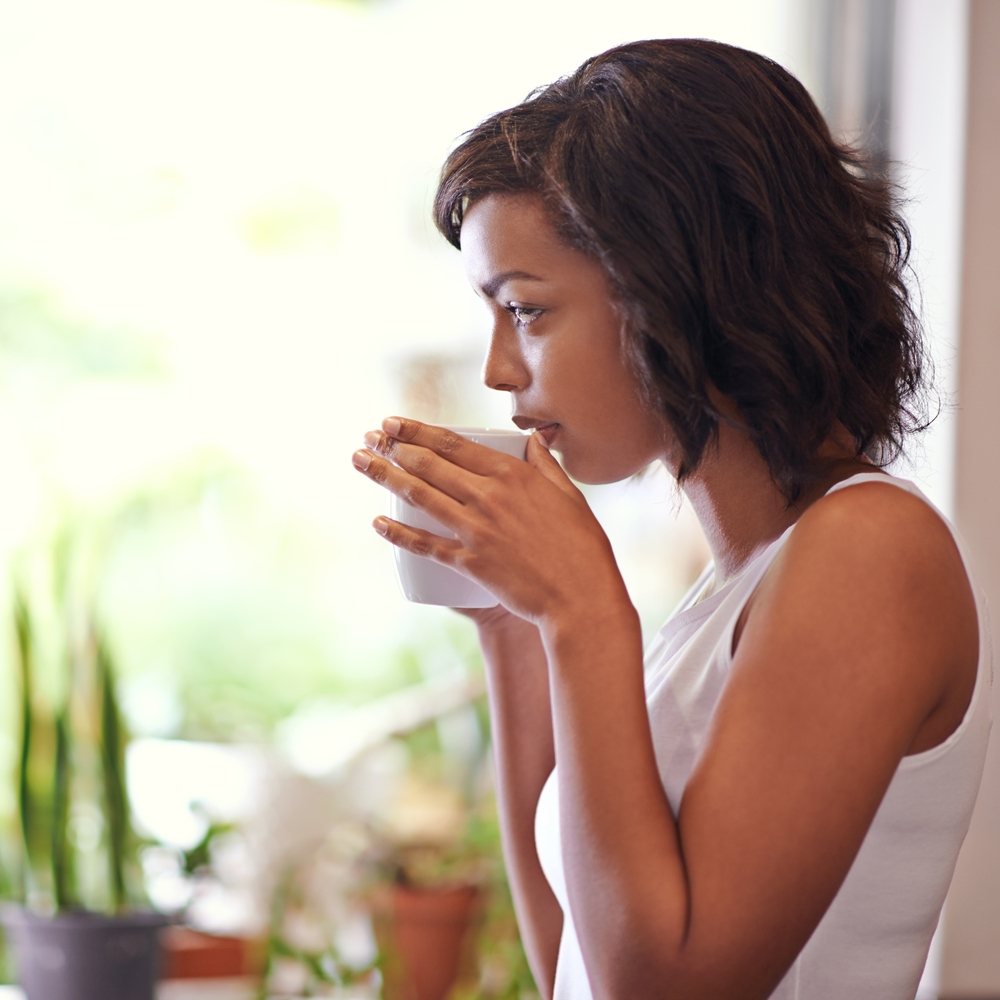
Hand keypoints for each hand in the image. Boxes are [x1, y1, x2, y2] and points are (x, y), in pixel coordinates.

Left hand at [352, 417, 630, 627]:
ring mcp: (477, 530)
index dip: (417, 430)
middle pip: (429, 464)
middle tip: (369, 438)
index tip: (392, 423)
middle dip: (392, 447)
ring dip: (385, 476)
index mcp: (513, 474)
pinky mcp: (471, 563)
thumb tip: (535, 437)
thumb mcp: (568, 494)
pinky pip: (426, 545)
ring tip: (360, 462)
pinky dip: (398, 534)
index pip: (452, 443)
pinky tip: (378, 522)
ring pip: (420, 496)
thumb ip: (545, 463)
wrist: (581, 596)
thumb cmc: (582, 545)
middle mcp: (490, 496)